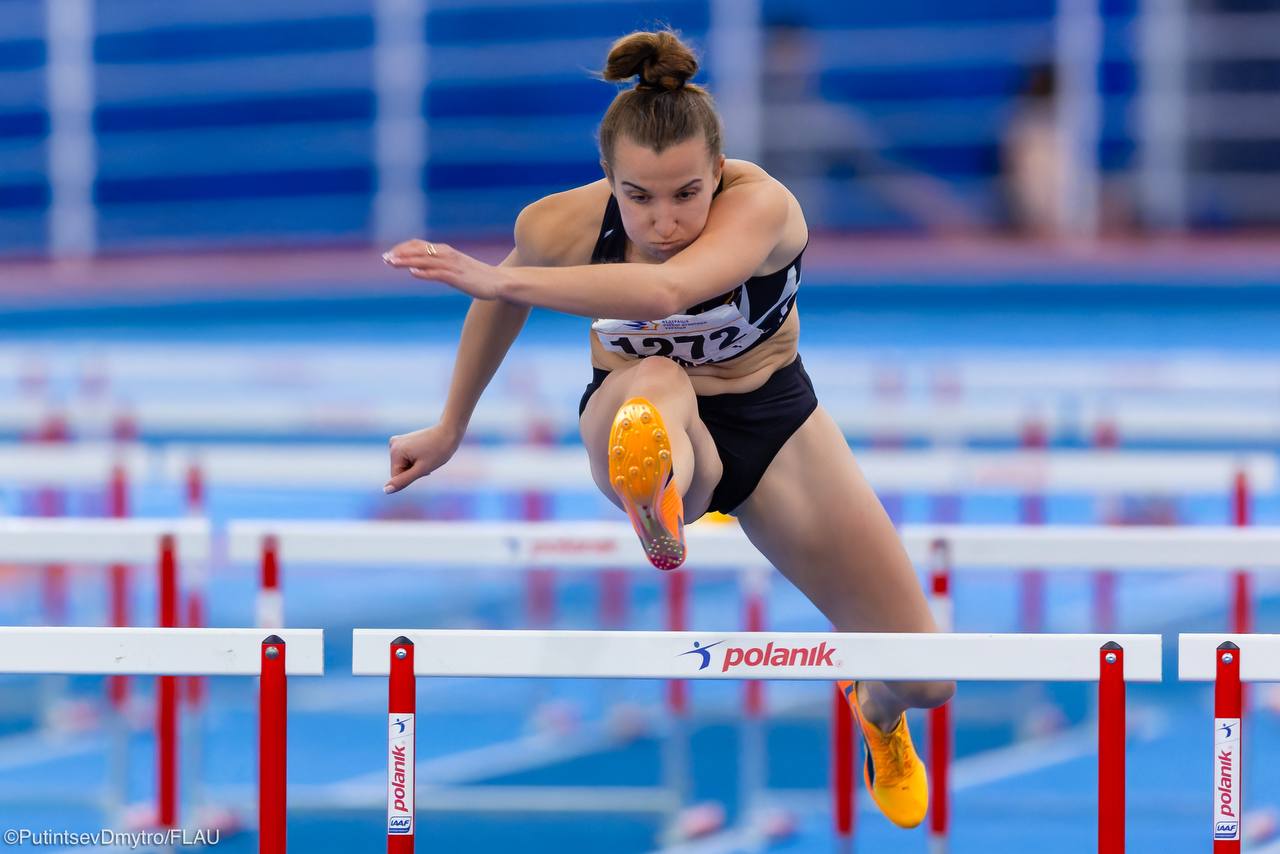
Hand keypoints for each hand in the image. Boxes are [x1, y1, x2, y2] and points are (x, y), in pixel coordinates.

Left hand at [382, 239, 505, 300]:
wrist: (499, 282)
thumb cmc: (478, 276)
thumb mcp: (455, 268)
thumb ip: (437, 266)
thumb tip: (417, 269)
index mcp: (445, 251)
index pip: (418, 245)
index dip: (402, 249)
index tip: (389, 255)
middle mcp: (447, 255)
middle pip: (418, 250)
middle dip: (400, 254)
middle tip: (384, 259)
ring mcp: (452, 265)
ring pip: (425, 260)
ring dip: (407, 261)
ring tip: (392, 263)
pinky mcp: (457, 277)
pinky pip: (438, 273)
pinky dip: (424, 272)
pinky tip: (412, 272)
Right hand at [384, 423, 462, 493]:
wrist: (449, 433)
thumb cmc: (438, 451)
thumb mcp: (421, 470)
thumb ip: (403, 481)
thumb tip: (386, 490)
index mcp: (395, 451)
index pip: (397, 477)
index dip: (413, 476)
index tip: (424, 465)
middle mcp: (392, 444)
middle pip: (400, 471)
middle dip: (414, 470)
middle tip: (427, 461)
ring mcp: (397, 441)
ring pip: (404, 465)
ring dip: (416, 466)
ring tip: (427, 456)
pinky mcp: (403, 441)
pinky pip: (406, 458)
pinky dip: (416, 460)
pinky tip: (424, 452)